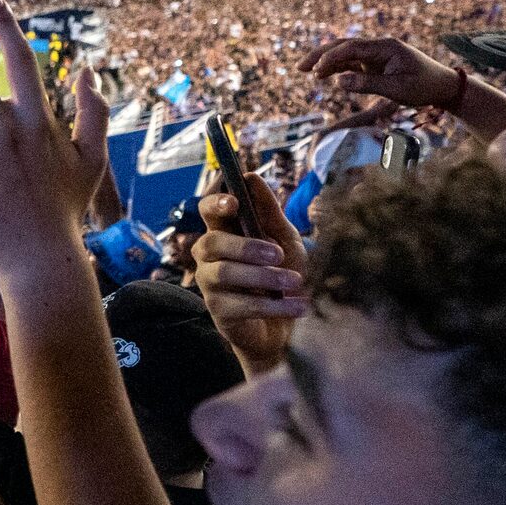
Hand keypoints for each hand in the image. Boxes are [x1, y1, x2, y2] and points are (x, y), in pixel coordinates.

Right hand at [190, 177, 309, 377]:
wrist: (289, 327)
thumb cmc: (284, 278)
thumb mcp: (285, 241)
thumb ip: (269, 213)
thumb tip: (253, 177)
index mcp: (225, 233)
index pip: (207, 211)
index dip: (215, 202)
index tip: (233, 201)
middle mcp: (210, 256)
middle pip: (211, 242)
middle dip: (244, 246)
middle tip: (277, 253)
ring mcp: (210, 285)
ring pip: (224, 273)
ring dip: (262, 276)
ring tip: (294, 282)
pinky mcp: (218, 312)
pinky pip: (239, 304)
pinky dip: (272, 305)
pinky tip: (298, 306)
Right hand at [297, 35, 467, 132]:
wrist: (444, 86)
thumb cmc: (424, 87)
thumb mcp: (397, 89)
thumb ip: (367, 85)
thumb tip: (338, 82)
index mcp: (386, 47)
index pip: (352, 47)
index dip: (332, 57)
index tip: (318, 70)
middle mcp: (379, 47)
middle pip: (343, 45)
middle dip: (321, 55)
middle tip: (300, 67)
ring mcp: (376, 55)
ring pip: (344, 53)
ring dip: (326, 61)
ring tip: (307, 72)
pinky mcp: (375, 64)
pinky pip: (351, 63)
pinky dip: (336, 68)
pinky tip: (324, 76)